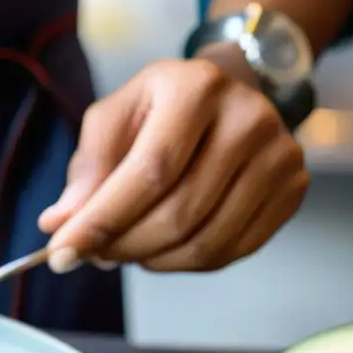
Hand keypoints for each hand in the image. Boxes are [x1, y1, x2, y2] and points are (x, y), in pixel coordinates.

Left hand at [38, 55, 309, 272]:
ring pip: (203, 242)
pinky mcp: (292, 189)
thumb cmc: (162, 108)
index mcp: (196, 88)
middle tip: (92, 254)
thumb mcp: (115, 116)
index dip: (102, 221)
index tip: (61, 253)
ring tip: (125, 247)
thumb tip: (59, 222)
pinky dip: (182, 263)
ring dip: (150, 259)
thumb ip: (87, 167)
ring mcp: (279, 156)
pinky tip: (161, 248)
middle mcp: (247, 118)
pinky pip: (228, 252)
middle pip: (178, 214)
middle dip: (122, 246)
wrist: (232, 91)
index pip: (149, 172)